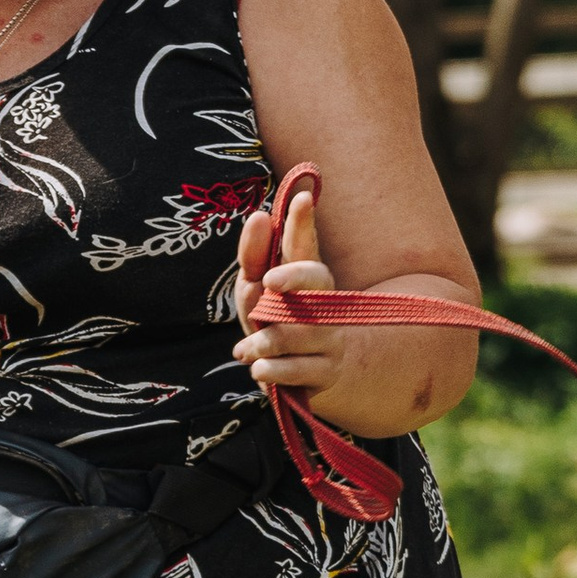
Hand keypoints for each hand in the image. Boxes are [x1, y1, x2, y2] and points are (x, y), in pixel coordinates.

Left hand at [234, 183, 357, 420]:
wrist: (304, 378)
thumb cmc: (274, 324)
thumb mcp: (255, 290)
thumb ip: (253, 258)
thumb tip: (259, 218)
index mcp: (307, 275)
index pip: (306, 244)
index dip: (303, 222)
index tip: (301, 199)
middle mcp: (325, 300)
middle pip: (315, 278)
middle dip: (293, 275)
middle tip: (268, 281)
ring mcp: (330, 337)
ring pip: (297, 331)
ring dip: (264, 341)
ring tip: (246, 350)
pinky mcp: (326, 371)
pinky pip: (297, 368)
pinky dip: (271, 369)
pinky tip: (259, 368)